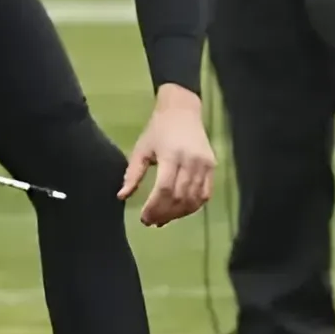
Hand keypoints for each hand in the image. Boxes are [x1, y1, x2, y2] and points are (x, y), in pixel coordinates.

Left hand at [120, 84, 215, 226]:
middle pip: (179, 197)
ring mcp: (205, 165)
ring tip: (164, 219)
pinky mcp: (213, 167)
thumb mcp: (141, 149)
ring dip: (179, 214)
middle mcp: (191, 162)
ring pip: (194, 199)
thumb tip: (121, 196)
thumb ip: (133, 174)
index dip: (154, 208)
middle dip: (165, 213)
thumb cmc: (157, 130)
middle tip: (152, 222)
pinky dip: (194, 206)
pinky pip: (206, 194)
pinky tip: (180, 211)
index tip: (144, 219)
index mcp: (171, 156)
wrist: (182, 111)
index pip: (164, 190)